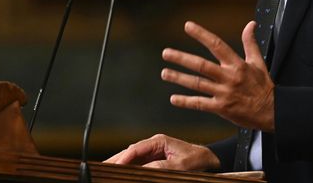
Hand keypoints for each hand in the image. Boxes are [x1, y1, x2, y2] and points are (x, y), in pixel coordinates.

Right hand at [104, 134, 219, 169]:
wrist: (209, 160)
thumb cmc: (197, 159)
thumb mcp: (180, 164)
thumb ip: (163, 166)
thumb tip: (145, 168)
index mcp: (159, 141)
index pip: (136, 148)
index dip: (124, 157)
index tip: (115, 166)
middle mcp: (154, 145)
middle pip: (131, 152)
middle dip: (117, 159)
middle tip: (104, 168)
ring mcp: (154, 152)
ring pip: (133, 158)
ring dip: (121, 163)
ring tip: (108, 170)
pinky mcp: (156, 160)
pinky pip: (139, 163)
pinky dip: (129, 167)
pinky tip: (122, 171)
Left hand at [161, 21, 274, 131]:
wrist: (272, 111)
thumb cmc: (264, 86)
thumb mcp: (258, 62)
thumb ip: (250, 43)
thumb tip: (251, 24)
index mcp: (236, 64)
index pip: (216, 45)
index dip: (201, 35)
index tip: (187, 26)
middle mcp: (228, 77)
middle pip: (201, 65)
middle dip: (182, 58)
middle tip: (166, 53)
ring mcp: (224, 93)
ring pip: (197, 84)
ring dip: (179, 78)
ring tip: (165, 73)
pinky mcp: (221, 108)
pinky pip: (200, 104)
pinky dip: (186, 101)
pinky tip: (174, 99)